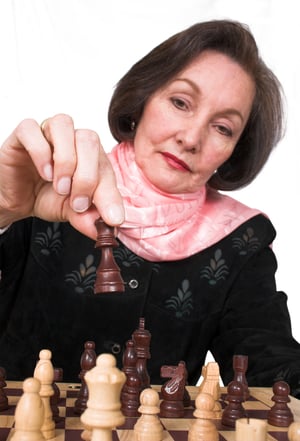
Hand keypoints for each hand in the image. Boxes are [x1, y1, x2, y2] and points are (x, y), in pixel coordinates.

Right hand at [0, 114, 123, 238]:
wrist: (16, 199)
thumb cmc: (46, 197)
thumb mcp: (71, 212)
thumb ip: (89, 217)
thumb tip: (107, 229)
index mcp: (91, 156)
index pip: (107, 167)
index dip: (110, 194)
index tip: (111, 218)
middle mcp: (73, 139)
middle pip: (89, 140)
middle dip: (87, 176)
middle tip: (78, 202)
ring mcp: (48, 133)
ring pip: (64, 125)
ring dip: (66, 160)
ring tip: (60, 187)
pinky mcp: (23, 134)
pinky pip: (32, 128)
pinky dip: (40, 152)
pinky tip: (44, 173)